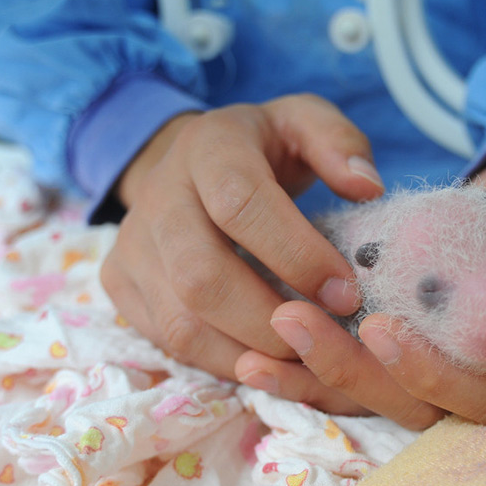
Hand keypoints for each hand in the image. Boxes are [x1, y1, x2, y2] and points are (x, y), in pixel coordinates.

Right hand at [100, 95, 384, 378]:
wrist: (190, 159)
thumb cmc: (263, 148)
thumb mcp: (305, 124)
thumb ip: (340, 143)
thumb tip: (366, 188)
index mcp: (209, 147)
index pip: (240, 204)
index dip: (297, 255)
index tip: (345, 293)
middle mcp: (158, 194)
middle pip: (202, 277)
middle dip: (271, 320)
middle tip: (323, 336)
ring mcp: (131, 243)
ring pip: (181, 321)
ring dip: (249, 353)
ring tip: (300, 355)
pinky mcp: (119, 281)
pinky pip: (167, 341)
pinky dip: (222, 362)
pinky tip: (266, 358)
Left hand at [235, 124, 485, 427]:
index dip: (438, 373)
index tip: (384, 328)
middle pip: (419, 404)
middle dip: (354, 373)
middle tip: (291, 321)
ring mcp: (446, 353)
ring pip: (379, 389)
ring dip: (316, 373)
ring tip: (256, 345)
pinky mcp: (413, 328)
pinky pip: (359, 355)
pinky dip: (312, 354)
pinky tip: (263, 341)